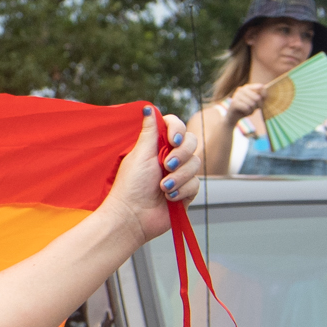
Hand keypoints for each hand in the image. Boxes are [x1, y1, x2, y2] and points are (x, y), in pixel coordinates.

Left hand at [123, 106, 189, 239]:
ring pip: (195, 164)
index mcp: (157, 147)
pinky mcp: (186, 192)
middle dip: (181, 155)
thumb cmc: (130, 186)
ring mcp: (179, 175)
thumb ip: (149, 132)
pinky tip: (169, 197)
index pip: (177, 127)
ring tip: (162, 188)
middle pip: (192, 143)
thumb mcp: (140, 154)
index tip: (172, 140)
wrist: (132, 217)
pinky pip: (196, 184)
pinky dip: (182, 190)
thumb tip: (148, 108)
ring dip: (179, 177)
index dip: (178, 130)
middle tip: (166, 166)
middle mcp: (170, 159)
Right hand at [225, 81, 268, 119]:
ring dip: (252, 110)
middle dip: (258, 106)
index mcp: (247, 87)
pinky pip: (247, 108)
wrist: (232, 118)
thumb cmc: (246, 109)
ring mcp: (237, 95)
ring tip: (248, 111)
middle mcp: (241, 89)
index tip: (261, 102)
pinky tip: (244, 113)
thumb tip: (262, 96)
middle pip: (257, 97)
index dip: (264, 96)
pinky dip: (248, 112)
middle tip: (254, 109)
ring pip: (252, 103)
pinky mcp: (234, 103)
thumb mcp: (255, 102)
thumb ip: (262, 97)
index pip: (261, 87)